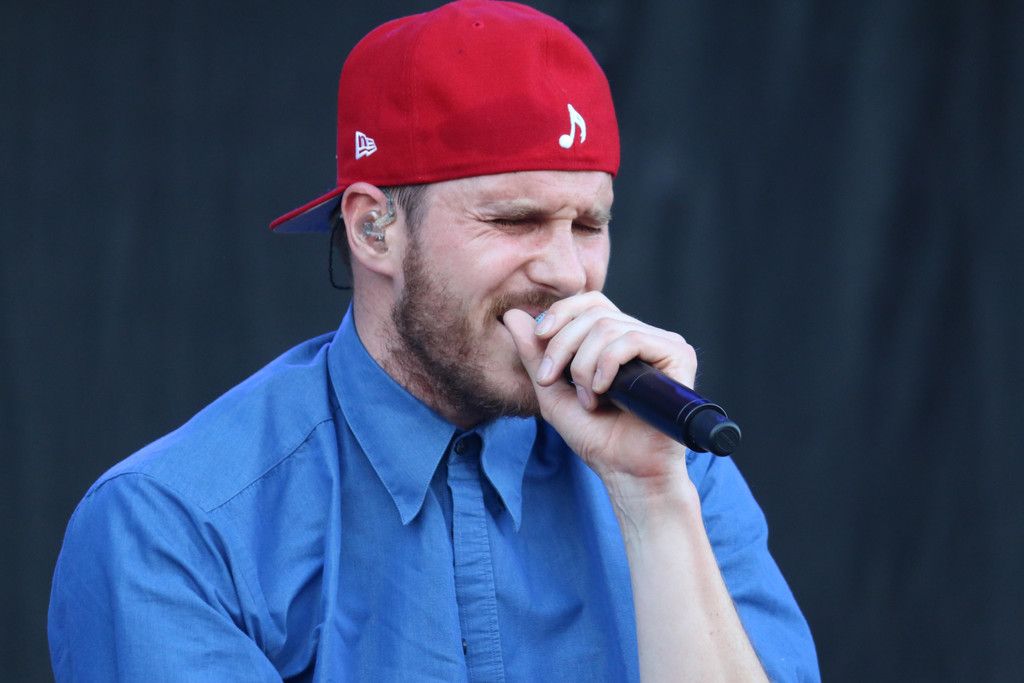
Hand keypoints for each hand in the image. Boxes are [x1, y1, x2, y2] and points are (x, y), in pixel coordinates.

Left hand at [503, 292, 696, 490]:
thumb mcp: (553, 392)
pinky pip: (632, 339)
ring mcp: (663, 344)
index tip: (539, 339)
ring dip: (583, 364)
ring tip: (586, 399)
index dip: (561, 312)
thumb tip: (513, 314)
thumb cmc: (596, 437)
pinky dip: (606, 364)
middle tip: (550, 380)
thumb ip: (534, 355)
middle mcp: (643, 337)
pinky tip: (602, 392)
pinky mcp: (678, 356)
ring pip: (608, 326)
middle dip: (562, 345)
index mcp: (618, 340)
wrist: (626, 472)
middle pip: (594, 313)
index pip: (590, 302)